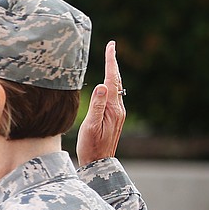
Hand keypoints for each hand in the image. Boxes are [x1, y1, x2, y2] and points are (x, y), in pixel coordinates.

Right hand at [76, 41, 125, 165]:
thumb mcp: (91, 126)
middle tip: (110, 47)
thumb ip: (96, 105)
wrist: (99, 163)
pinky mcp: (114, 117)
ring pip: (115, 87)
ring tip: (109, 59)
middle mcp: (118, 109)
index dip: (111, 62)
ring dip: (112, 72)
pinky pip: (113, 95)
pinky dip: (110, 84)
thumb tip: (102, 85)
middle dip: (113, 63)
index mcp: (112, 109)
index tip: (111, 46)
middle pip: (116, 81)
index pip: (112, 80)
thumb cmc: (91, 147)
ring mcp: (117, 113)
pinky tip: (106, 82)